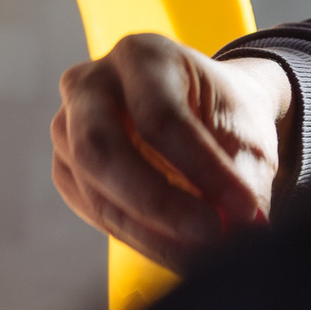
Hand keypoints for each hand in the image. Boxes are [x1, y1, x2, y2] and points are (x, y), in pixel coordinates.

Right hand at [51, 35, 290, 271]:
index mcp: (141, 55)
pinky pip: (90, 208)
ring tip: (201, 255)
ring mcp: (67, 124)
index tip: (243, 211)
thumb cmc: (223, 113)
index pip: (160, 117)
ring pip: (91, 186)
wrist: (203, 111)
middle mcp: (90, 82)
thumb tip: (236, 230)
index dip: (201, 169)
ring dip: (148, 231)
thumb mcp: (245, 132)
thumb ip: (239, 177)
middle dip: (157, 203)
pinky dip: (134, 235)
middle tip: (209, 236)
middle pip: (101, 147)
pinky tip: (173, 247)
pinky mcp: (65, 165)